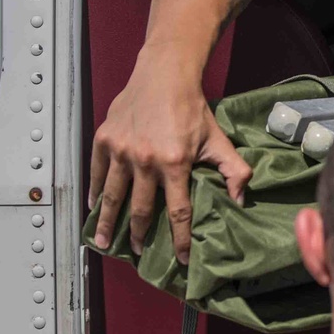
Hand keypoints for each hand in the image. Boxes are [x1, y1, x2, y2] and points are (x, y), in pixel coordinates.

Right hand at [88, 50, 252, 263]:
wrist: (164, 75)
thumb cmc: (192, 109)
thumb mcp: (218, 140)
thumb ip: (234, 171)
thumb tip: (241, 200)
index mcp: (174, 163)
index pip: (178, 211)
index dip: (179, 238)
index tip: (181, 258)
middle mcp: (144, 160)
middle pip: (140, 209)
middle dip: (138, 235)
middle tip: (137, 253)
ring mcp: (121, 150)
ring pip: (111, 195)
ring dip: (107, 221)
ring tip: (102, 242)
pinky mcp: (104, 139)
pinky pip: (95, 172)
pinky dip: (93, 192)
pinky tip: (92, 207)